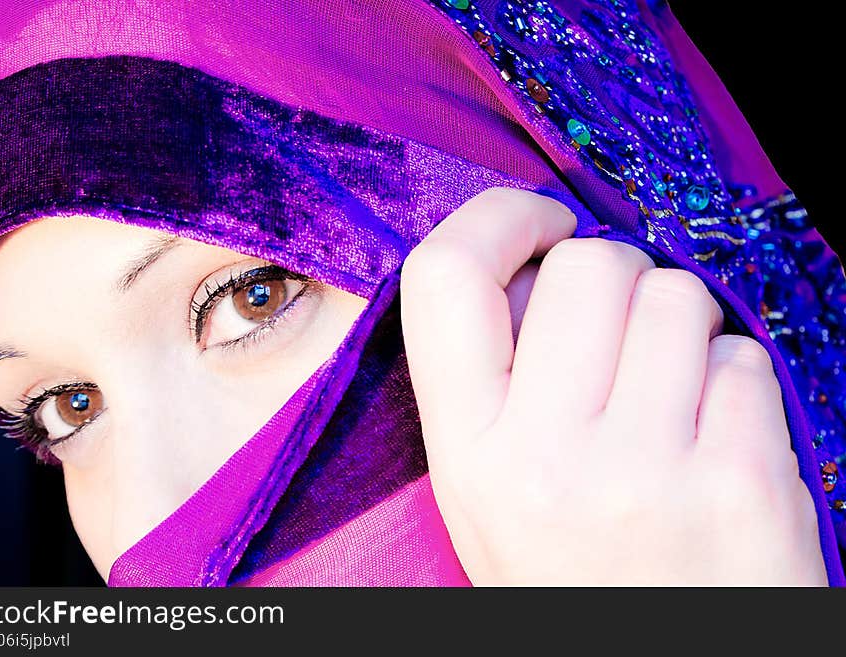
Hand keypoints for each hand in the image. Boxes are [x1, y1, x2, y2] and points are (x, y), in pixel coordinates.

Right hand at [400, 187, 827, 585]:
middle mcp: (544, 457)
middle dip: (614, 279)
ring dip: (679, 326)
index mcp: (467, 452)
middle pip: (587, 264)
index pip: (444, 276)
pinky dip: (734, 379)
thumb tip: (538, 264)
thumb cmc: (568, 572)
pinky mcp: (741, 484)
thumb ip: (494, 375)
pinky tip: (715, 436)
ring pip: (675, 295)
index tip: (540, 226)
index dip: (497, 219)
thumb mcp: (487, 488)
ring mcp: (645, 471)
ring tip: (669, 393)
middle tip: (620, 335)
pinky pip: (743, 357)